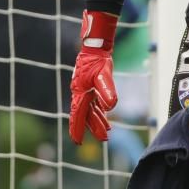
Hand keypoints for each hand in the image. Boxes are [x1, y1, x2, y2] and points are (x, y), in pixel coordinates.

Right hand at [69, 10, 117, 144]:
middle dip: (94, 127)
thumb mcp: (104, 75)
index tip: (78, 141)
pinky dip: (100, 110)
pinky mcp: (90, 86)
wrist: (96, 46)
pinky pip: (94, 102)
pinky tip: (106, 115)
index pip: (79, 115)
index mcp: (80, 93)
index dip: (78, 128)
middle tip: (103, 139)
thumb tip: (111, 107)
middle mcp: (80, 93)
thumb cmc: (98, 60)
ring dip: (98, 120)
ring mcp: (85, 90)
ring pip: (91, 109)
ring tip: (107, 132)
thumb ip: (106, 90)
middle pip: (86, 114)